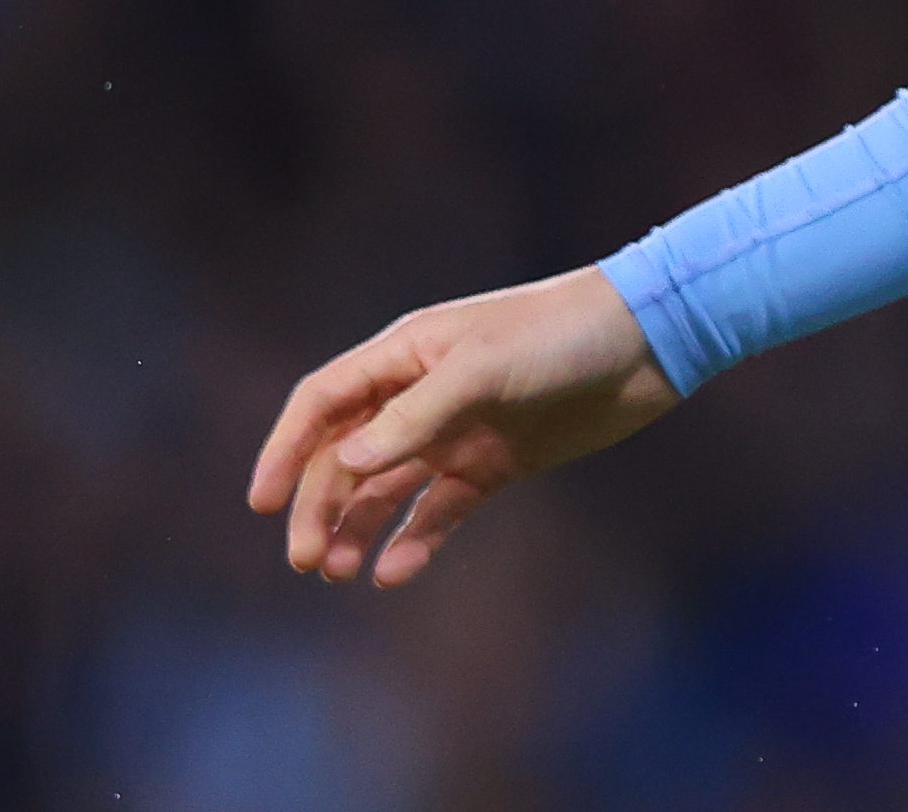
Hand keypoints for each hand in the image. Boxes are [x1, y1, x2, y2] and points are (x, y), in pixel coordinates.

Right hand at [248, 268, 681, 587]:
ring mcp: (457, 431)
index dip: (287, 448)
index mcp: (406, 354)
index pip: (324, 401)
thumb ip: (414, 418)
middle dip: (320, 505)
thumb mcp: (482, 370)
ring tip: (340, 572)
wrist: (645, 343)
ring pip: (387, 487)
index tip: (262, 503)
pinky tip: (394, 572)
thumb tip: (347, 461)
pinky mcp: (495, 465)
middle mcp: (422, 393)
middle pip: (348, 453)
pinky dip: (415, 540)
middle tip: (307, 561)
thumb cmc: (558, 335)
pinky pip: (440, 510)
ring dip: (358, 527)